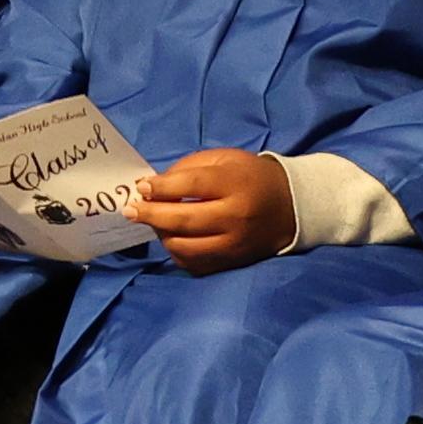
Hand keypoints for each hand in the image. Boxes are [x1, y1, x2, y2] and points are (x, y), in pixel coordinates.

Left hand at [132, 149, 295, 272]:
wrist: (292, 207)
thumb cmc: (251, 177)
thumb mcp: (224, 159)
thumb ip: (188, 169)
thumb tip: (152, 187)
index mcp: (235, 184)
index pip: (192, 185)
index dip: (161, 188)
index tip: (140, 188)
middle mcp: (236, 217)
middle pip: (184, 220)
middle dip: (150, 215)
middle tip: (130, 210)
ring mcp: (234, 244)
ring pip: (185, 247)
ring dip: (161, 235)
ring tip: (154, 223)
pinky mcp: (232, 262)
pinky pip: (194, 264)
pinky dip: (177, 253)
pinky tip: (172, 239)